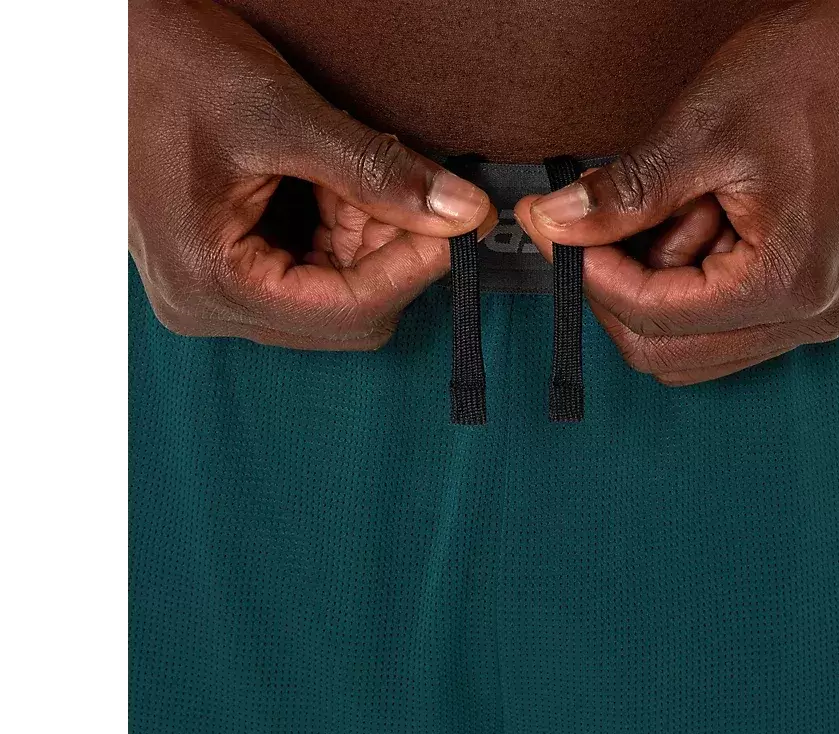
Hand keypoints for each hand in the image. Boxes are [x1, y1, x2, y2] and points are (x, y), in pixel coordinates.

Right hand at [129, 0, 493, 349]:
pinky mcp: (225, 270)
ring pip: (333, 297)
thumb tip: (460, 213)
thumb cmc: (167, 66)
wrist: (109, 43)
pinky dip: (339, 235)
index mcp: (211, 282)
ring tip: (353, 177)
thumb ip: (377, 172)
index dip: (413, 268)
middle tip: (404, 190)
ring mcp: (214, 292)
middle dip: (386, 253)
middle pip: (345, 315)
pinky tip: (334, 187)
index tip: (455, 224)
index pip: (348, 312)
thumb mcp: (280, 115)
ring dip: (364, 241)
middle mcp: (209, 305)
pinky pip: (308, 275)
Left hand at [516, 0, 838, 383]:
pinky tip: (695, 218)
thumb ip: (624, 196)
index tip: (558, 230)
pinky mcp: (805, 291)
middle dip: (619, 288)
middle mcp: (809, 313)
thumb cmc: (815, 75)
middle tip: (598, 223)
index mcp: (788, 283)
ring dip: (656, 284)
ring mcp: (811, 308)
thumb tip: (555, 225)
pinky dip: (685, 279)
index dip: (591, 275)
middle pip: (667, 351)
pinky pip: (719, 319)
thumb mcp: (702, 131)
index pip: (654, 319)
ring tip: (673, 206)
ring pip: (689, 343)